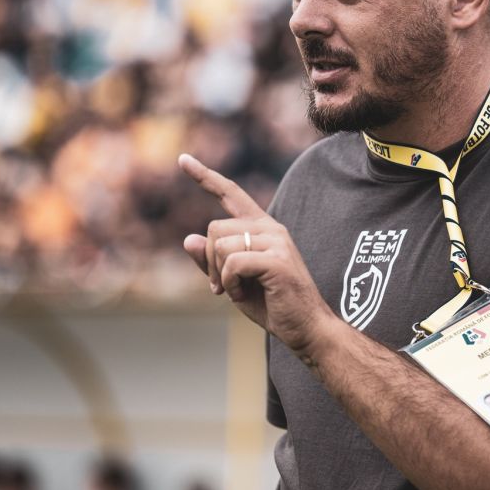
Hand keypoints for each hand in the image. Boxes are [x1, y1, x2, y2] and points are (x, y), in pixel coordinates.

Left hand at [178, 153, 330, 351]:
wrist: (307, 328)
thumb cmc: (273, 306)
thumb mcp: (234, 282)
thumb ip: (212, 261)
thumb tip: (188, 239)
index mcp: (262, 229)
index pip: (231, 194)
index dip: (205, 177)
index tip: (183, 160)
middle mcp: (270, 228)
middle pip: (215, 227)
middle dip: (209, 261)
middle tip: (221, 287)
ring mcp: (276, 241)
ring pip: (221, 243)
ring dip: (220, 275)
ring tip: (238, 291)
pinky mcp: (277, 259)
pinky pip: (232, 262)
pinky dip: (228, 283)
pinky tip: (241, 295)